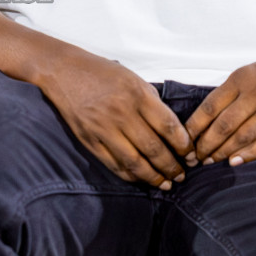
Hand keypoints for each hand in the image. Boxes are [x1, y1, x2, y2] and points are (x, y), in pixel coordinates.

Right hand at [36, 49, 194, 188]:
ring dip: (154, 177)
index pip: (168, 127)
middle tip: (182, 176)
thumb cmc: (101, 72)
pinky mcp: (89, 140)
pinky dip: (130, 175)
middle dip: (172, 166)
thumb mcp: (133, 78)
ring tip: (166, 184)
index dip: (183, 145)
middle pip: (154, 148)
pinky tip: (141, 179)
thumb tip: (171, 130)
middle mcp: (121, 113)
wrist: (64, 71)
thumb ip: (152, 102)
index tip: (191, 155)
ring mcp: (104, 128)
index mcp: (136, 95)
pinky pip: (114, 164)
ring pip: (135, 162)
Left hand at [185, 43, 255, 167]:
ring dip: (225, 151)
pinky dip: (251, 153)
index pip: (211, 105)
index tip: (185, 139)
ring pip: (244, 134)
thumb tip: (205, 119)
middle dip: (207, 144)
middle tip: (196, 157)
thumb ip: (231, 92)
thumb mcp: (251, 73)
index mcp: (242, 77)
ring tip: (211, 161)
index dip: (195, 125)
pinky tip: (237, 161)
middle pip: (225, 123)